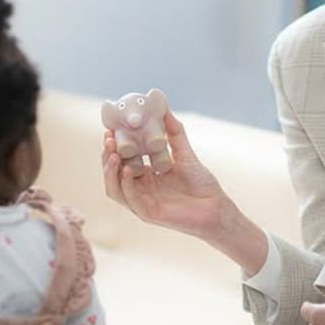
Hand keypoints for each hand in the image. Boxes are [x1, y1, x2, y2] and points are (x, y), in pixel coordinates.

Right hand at [101, 111, 230, 238]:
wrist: (217, 206)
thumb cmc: (202, 184)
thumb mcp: (185, 154)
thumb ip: (175, 134)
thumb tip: (165, 110)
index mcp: (145, 176)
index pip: (121, 160)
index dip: (113, 146)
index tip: (110, 130)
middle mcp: (140, 189)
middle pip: (113, 174)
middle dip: (107, 156)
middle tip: (109, 139)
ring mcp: (142, 203)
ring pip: (115, 189)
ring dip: (110, 171)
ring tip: (113, 154)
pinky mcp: (148, 214)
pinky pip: (131, 200)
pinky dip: (126, 185)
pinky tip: (127, 170)